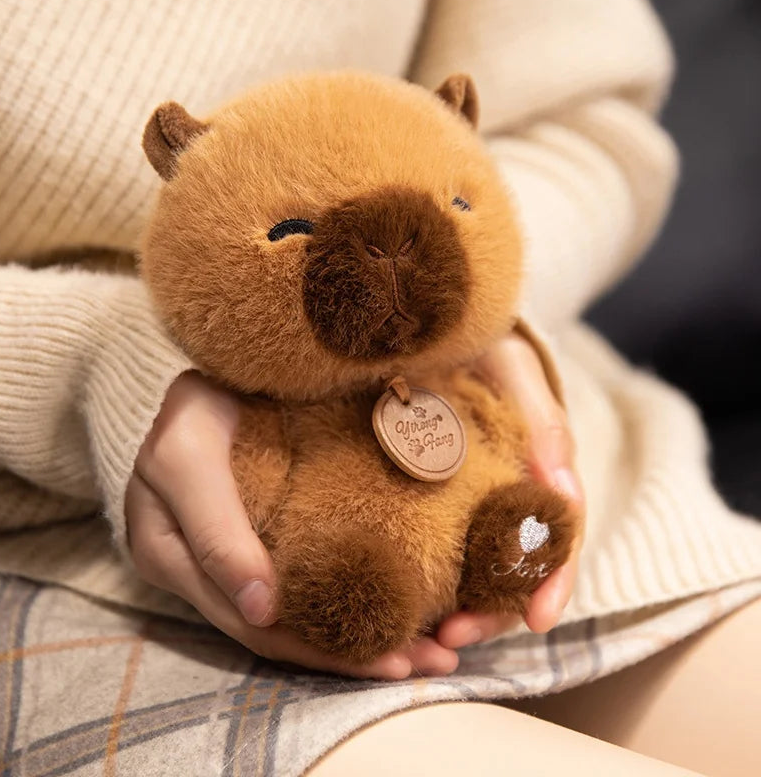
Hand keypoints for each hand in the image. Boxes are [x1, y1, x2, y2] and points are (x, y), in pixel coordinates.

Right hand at [125, 371, 458, 678]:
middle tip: (430, 664)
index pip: (247, 620)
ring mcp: (226, 562)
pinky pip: (299, 592)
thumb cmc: (197, 407)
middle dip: (352, 655)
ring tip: (430, 655)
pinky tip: (395, 622)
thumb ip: (215, 530)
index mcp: (169, 553)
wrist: (212, 382)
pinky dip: (344, 612)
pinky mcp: (255, 546)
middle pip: (280, 633)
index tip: (386, 656)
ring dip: (359, 644)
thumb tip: (262, 610)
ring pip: (294, 622)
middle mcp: (197, 571)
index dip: (314, 646)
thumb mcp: (190, 456)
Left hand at [436, 332, 585, 648]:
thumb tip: (562, 489)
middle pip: (517, 568)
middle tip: (453, 635)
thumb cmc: (485, 346)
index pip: (560, 535)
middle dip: (494, 610)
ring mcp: (470, 501)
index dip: (554, 579)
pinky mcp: (430, 499)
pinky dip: (426, 577)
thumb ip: (544, 422)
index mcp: (540, 471)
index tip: (538, 619)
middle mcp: (509, 495)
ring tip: (426, 633)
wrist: (435, 331)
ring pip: (476, 568)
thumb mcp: (515, 370)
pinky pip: (434, 545)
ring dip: (460, 606)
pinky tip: (402, 599)